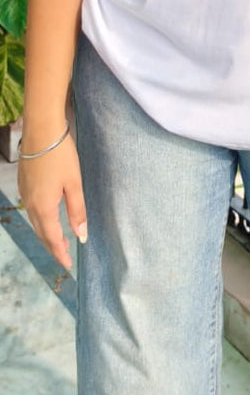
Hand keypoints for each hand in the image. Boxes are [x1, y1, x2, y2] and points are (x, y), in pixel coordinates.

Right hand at [18, 134, 86, 269]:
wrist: (41, 130)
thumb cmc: (61, 155)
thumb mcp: (74, 183)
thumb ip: (77, 211)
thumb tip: (81, 235)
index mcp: (44, 206)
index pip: (51, 238)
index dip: (60, 252)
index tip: (68, 264)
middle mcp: (31, 203)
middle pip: (41, 232)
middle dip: (52, 245)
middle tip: (65, 254)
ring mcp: (25, 193)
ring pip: (35, 222)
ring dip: (46, 233)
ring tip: (59, 239)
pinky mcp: (23, 184)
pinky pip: (31, 209)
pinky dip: (40, 220)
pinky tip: (48, 217)